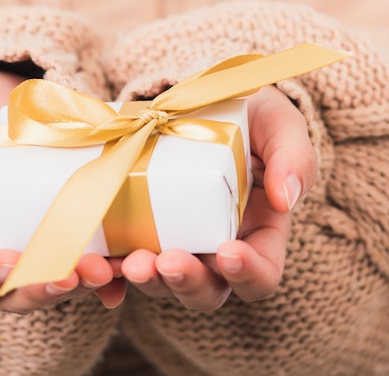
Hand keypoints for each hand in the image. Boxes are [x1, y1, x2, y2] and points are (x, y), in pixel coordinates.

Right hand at [0, 68, 125, 312]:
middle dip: (44, 288)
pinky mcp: (69, 219)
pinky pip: (89, 252)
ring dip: (83, 283)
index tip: (8, 261)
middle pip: (16, 291)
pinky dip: (108, 268)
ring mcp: (36, 234)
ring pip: (57, 277)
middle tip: (72, 273)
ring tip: (107, 269)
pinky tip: (127, 265)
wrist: (3, 92)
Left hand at [117, 85, 315, 310]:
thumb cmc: (251, 116)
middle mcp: (215, 246)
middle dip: (186, 281)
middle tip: (167, 262)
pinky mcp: (139, 227)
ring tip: (127, 263)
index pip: (262, 272)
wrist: (204, 100)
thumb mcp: (281, 126)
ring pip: (161, 280)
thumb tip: (287, 198)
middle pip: (207, 289)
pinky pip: (122, 260)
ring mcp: (175, 239)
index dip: (248, 273)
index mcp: (258, 232)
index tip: (229, 252)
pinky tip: (94, 265)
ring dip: (144, 278)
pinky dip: (108, 273)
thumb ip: (294, 157)